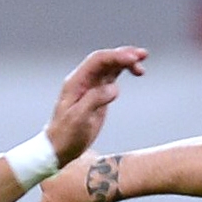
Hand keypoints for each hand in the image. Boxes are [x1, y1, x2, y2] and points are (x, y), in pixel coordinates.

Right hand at [37, 152, 120, 201]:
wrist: (102, 181)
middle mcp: (45, 184)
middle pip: (56, 190)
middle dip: (68, 192)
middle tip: (85, 196)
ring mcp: (55, 169)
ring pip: (64, 175)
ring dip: (74, 179)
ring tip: (90, 184)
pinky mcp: (68, 156)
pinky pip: (74, 163)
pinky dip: (82, 167)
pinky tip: (92, 172)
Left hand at [43, 46, 148, 162]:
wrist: (59, 147)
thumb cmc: (66, 134)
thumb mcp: (78, 119)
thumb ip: (94, 100)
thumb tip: (114, 88)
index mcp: (76, 82)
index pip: (97, 61)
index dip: (116, 56)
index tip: (132, 59)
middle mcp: (84, 80)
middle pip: (105, 59)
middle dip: (124, 54)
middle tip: (142, 56)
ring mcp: (91, 86)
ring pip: (110, 66)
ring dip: (126, 61)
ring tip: (142, 62)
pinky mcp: (98, 94)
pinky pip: (112, 76)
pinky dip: (124, 71)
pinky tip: (135, 71)